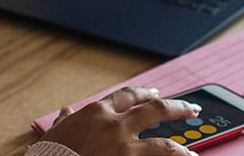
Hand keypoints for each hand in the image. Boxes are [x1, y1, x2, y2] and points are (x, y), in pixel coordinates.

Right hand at [39, 86, 201, 155]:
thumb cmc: (51, 152)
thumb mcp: (56, 132)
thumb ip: (66, 121)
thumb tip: (66, 112)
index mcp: (97, 112)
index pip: (128, 96)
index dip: (144, 93)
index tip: (155, 93)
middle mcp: (116, 125)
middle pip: (156, 111)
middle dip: (178, 109)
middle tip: (192, 109)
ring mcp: (125, 148)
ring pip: (165, 145)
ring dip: (182, 149)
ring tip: (193, 153)